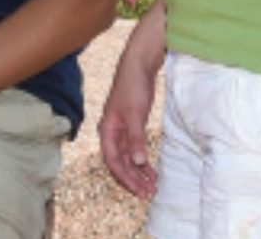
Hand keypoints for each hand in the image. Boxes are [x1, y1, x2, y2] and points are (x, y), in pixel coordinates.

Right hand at [99, 50, 159, 199]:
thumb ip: (135, 138)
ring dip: (138, 172)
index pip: (113, 161)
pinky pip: (136, 150)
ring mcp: (122, 130)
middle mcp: (112, 133)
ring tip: (152, 186)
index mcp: (107, 130)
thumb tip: (137, 162)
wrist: (138, 66)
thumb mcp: (135, 114)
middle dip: (133, 179)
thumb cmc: (132, 88)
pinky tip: (151, 170)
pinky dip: (143, 161)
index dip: (125, 178)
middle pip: (120, 162)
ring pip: (128, 158)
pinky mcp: (133, 127)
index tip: (139, 191)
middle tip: (148, 194)